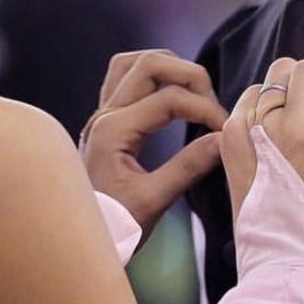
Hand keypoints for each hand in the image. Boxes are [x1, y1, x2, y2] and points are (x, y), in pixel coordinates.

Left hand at [80, 49, 228, 239]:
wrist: (77, 240)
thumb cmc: (113, 226)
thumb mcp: (152, 202)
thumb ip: (187, 167)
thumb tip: (223, 139)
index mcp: (113, 131)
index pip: (169, 98)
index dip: (204, 108)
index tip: (227, 130)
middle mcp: (103, 114)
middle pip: (149, 64)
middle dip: (189, 76)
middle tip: (213, 106)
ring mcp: (100, 114)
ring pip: (132, 63)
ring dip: (167, 67)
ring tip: (195, 92)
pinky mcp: (104, 120)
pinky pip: (123, 78)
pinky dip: (150, 76)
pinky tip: (169, 92)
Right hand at [220, 57, 303, 233]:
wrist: (280, 256)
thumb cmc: (263, 228)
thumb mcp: (239, 177)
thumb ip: (250, 147)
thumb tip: (274, 132)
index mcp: (232, 133)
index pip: (255, 90)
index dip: (278, 101)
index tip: (292, 121)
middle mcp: (258, 122)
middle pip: (281, 68)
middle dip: (302, 82)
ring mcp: (290, 127)